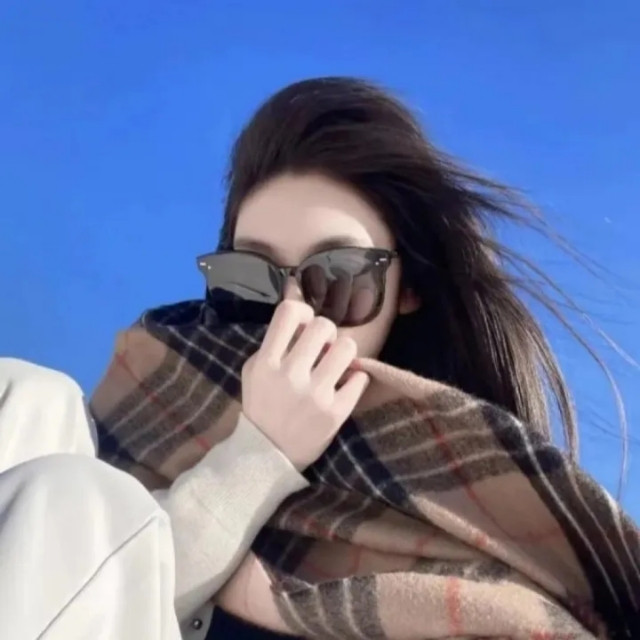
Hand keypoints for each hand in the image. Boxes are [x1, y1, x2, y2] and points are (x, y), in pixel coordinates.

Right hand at [241, 300, 369, 469]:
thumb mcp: (255, 370)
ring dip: (344, 352)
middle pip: (324, 325)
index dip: (304, 311)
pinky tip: (344, 386)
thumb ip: (275, 340)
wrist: (267, 455)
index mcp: (267, 362)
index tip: (305, 326)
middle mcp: (290, 375)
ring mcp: (315, 394)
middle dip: (327, 333)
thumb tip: (300, 302)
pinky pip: (360, 378)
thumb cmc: (262, 406)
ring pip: (347, 347)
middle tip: (324, 347)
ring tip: (337, 364)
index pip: (289, 312)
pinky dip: (355, 379)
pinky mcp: (336, 412)